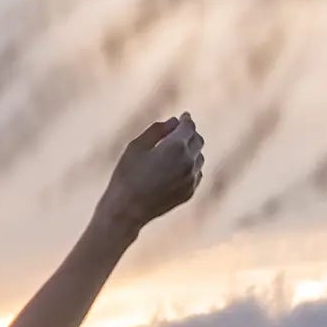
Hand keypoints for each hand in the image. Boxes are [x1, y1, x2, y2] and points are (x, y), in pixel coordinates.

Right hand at [95, 112, 203, 234]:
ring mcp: (191, 179)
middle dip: (189, 134)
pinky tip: (175, 169)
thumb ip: (157, 130)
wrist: (127, 210)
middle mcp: (189, 161)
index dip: (186, 119)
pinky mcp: (190, 192)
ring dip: (190, 151)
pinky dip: (190, 167)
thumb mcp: (136, 146)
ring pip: (199, 158)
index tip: (184, 116)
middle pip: (198, 140)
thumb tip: (174, 121)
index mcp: (176, 146)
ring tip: (174, 152)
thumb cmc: (127, 175)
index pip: (189, 126)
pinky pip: (196, 174)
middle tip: (179, 132)